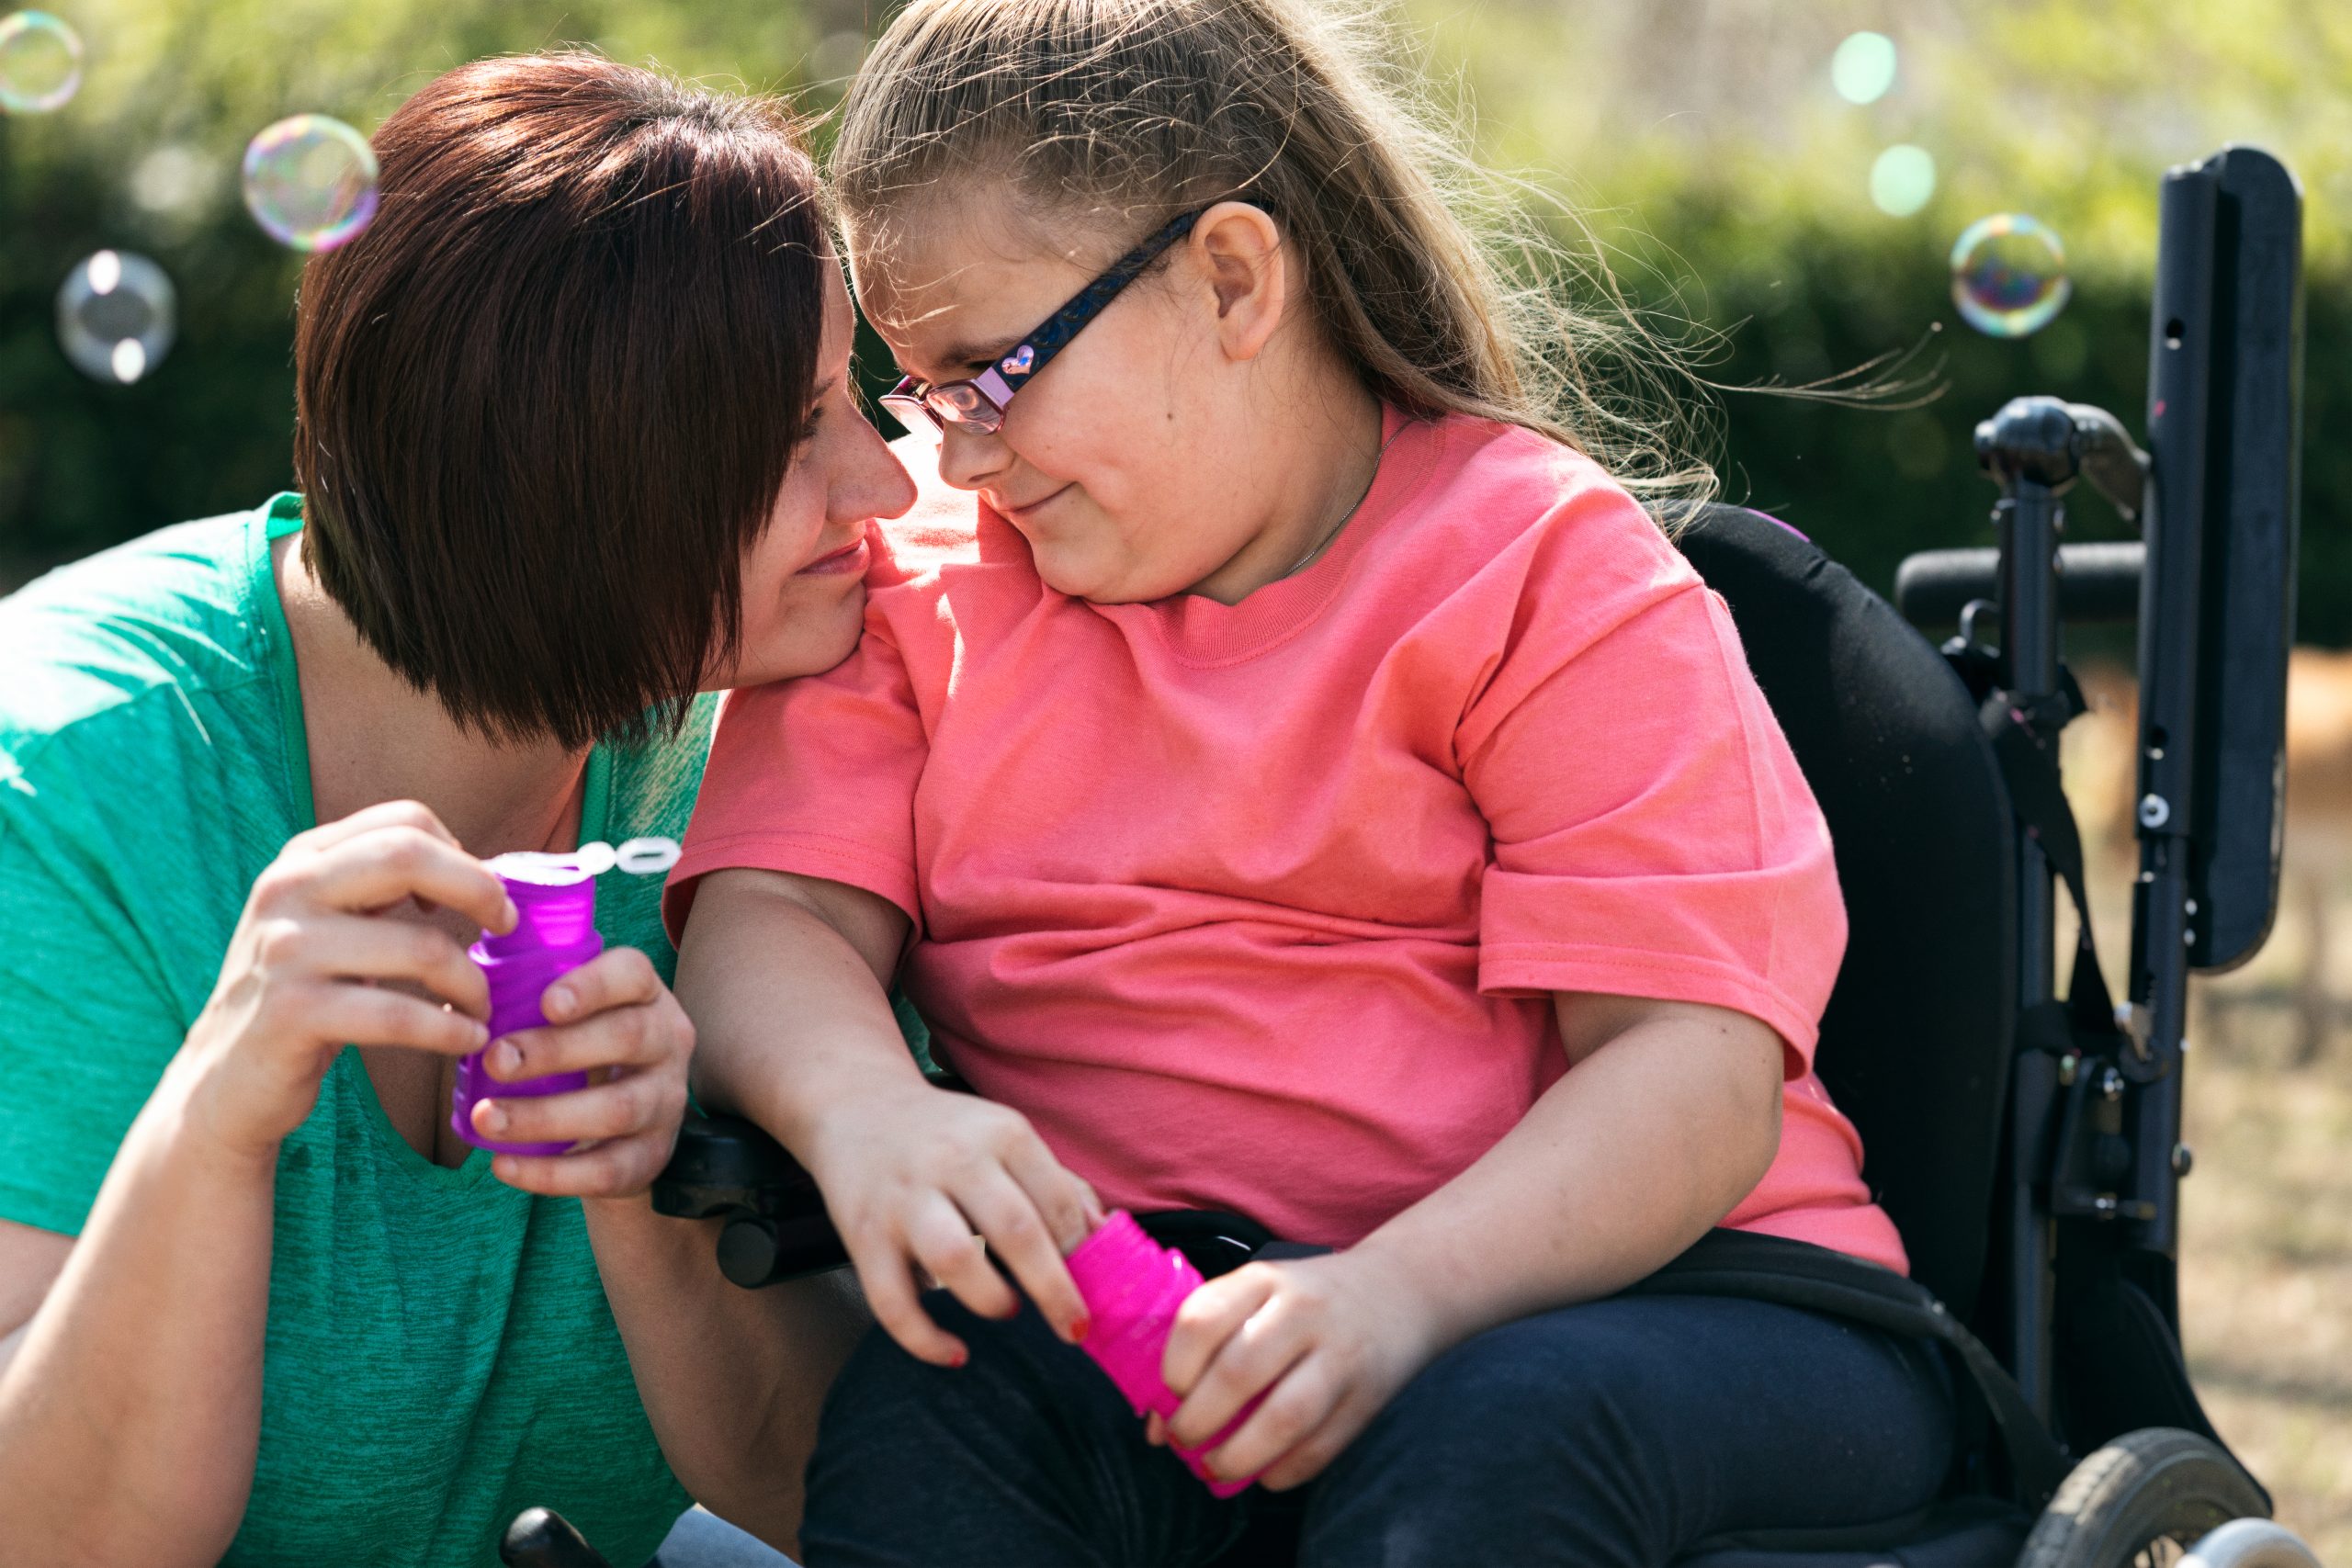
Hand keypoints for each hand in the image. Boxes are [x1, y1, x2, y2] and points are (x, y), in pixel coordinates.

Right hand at [180, 800, 513, 1162]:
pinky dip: (449, 1030)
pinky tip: (467, 1039)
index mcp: (301, 859)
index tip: (481, 895)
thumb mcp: (326, 921)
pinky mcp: (292, 1014)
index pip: (404, 820)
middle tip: (507, 928)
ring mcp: (285, 951)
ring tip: (482, 1007)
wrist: (224, 1079)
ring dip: (473, 983)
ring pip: (421, 947)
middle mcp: (286, 891)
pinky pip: (399, 1015)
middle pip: (408, 856)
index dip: (460, 853)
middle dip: (478, 891)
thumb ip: (379, 886)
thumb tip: (478, 870)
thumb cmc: (299, 995)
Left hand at [468, 946, 697, 1198]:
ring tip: (487, 1119)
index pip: (634, 974)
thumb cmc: (578, 1052)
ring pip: (617, 1109)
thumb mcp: (568, 1018)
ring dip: (545, 1116)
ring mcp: (665, 1102)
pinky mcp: (650, 1157)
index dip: (594, 985)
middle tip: (495, 1060)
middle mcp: (668, 1043)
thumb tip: (457, 1002)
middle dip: (557, 1049)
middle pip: (628, 1037)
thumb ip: (523, 999)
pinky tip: (503, 1165)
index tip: (545, 1002)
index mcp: (644, 996)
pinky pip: (605, 1169)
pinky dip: (550, 1173)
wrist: (624, 1126)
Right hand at [806, 1086, 1103, 1366]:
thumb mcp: (1007, 1137)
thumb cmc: (949, 1135)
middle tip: (1075, 1326)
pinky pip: (892, 1301)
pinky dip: (925, 1339)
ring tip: (1008, 1309)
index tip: (1096, 1286)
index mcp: (1002, 1134)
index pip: (1057, 1200)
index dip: (1083, 1251)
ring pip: (955, 1258)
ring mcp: (905, 1198)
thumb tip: (1104, 1239)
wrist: (856, 1106)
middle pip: (1016, 1229)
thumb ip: (1059, 1185)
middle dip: (1054, 1289)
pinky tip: (955, 1352)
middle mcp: (954, 1160)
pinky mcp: (862, 1235)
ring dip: (992, 1299)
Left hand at [1154, 1248, 1444, 1490]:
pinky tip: (1261, 1472)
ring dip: (1236, 1456)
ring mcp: (1340, 1357)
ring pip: (1283, 1418)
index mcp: (1264, 1280)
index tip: (1166, 1393)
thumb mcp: (1259, 1295)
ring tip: (1213, 1466)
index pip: (1202, 1320)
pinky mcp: (1366, 1401)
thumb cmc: (1306, 1300)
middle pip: (1238, 1372)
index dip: (1173, 1367)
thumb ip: (1208, 1343)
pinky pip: (1317, 1451)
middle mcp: (1303, 1312)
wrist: (1401, 1290)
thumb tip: (1155, 1424)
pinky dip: (1280, 1473)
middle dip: (1197, 1420)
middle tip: (1181, 1438)